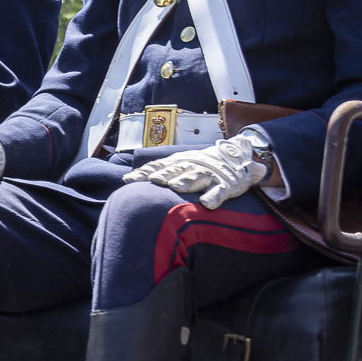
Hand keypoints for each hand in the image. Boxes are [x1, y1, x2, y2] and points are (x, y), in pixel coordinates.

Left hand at [125, 137, 265, 208]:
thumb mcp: (179, 165)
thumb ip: (157, 172)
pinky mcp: (226, 185)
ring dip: (185, 182)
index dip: (144, 172)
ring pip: (195, 178)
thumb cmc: (200, 166)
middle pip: (175, 170)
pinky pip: (219, 191)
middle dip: (164, 175)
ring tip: (176, 187)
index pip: (158, 166)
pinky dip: (214, 197)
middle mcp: (191, 166)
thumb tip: (125, 180)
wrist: (236, 157)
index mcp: (179, 162)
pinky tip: (206, 203)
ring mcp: (209, 175)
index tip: (129, 180)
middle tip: (153, 181)